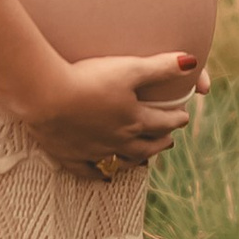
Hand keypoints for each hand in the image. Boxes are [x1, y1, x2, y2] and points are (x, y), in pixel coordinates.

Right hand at [21, 53, 204, 177]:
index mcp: (134, 119)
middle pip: (146, 146)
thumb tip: (191, 62)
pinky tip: (102, 176)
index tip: (183, 115)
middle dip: (160, 142)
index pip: (163, 122)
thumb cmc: (88, 79)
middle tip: (169, 139)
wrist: (46, 96)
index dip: (176, 118)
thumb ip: (160, 67)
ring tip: (142, 160)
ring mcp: (93, 150)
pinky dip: (97, 174)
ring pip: (120, 161)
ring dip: (135, 160)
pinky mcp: (70, 155)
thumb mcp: (129, 68)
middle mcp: (117, 139)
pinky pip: (87, 171)